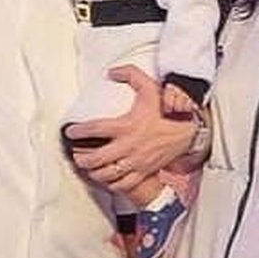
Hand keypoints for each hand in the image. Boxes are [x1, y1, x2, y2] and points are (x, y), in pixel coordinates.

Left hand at [65, 65, 198, 192]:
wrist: (188, 131)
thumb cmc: (168, 112)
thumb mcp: (150, 88)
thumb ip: (130, 75)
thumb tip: (112, 72)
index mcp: (127, 126)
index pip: (95, 129)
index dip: (78, 131)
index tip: (71, 131)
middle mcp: (129, 146)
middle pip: (96, 159)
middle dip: (81, 158)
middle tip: (76, 154)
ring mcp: (136, 162)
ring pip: (107, 174)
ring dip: (93, 172)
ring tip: (88, 167)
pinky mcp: (144, 172)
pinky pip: (123, 184)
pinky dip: (111, 184)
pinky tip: (107, 178)